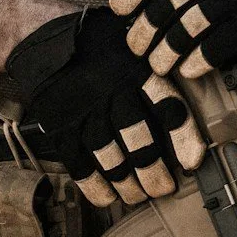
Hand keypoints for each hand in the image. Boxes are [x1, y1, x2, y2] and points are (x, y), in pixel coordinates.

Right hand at [6, 7, 205, 207]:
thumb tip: (188, 108)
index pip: (167, 106)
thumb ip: (157, 72)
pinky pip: (80, 166)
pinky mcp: (61, 127)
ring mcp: (83, 112)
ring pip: (111, 160)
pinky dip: (95, 188)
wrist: (43, 40)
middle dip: (154, 174)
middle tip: (163, 188)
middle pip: (139, 142)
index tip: (193, 162)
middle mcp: (111, 92)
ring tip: (137, 195)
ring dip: (128, 185)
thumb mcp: (133, 45)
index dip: (183, 138)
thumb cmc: (98, 45)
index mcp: (136, 70)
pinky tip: (108, 197)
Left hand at [109, 0, 236, 80]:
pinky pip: (220, 42)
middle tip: (136, 48)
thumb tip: (123, 7)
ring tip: (159, 66)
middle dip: (148, 26)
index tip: (118, 8)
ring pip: (193, 21)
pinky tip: (188, 70)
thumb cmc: (231, 1)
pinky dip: (199, 60)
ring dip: (169, 48)